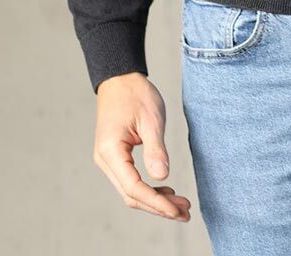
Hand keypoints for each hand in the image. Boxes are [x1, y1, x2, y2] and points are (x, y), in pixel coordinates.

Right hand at [93, 72, 190, 221]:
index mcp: (111, 151)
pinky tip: (166, 191)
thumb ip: (155, 149)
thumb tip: (162, 178)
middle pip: (131, 195)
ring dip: (155, 201)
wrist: (120, 78)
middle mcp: (105, 160)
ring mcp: (108, 160)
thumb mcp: (151, 118)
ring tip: (181, 205)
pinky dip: (148, 190)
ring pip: (131, 191)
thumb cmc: (135, 94)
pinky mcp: (115, 157)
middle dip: (158, 207)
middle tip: (185, 212)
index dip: (157, 202)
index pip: (134, 187)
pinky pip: (131, 181)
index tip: (178, 210)